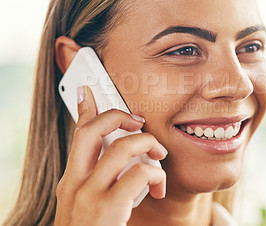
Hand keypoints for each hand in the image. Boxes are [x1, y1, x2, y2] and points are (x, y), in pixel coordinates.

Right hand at [54, 86, 166, 225]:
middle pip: (92, 130)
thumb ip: (101, 180)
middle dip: (118, 116)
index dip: (83, 109)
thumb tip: (127, 160)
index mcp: (71, 182)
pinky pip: (139, 173)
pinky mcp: (107, 209)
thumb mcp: (90, 205)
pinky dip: (155, 174)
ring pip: (122, 147)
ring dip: (148, 146)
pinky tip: (158, 187)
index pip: (77, 136)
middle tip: (138, 122)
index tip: (87, 90)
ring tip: (159, 158)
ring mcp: (88, 196)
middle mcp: (74, 185)